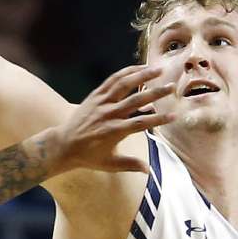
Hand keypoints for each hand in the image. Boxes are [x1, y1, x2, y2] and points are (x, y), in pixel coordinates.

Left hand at [45, 65, 174, 173]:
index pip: (141, 124)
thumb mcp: (110, 164)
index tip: (174, 116)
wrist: (63, 144)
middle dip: (155, 92)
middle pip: (136, 100)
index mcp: (114, 131)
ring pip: (124, 84)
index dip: (158, 119)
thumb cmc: (88, 156)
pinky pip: (112, 80)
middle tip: (171, 86)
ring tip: (158, 69)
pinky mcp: (95, 95)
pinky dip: (126, 72)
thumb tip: (148, 170)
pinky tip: (139, 68)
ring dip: (142, 75)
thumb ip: (130, 165)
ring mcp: (101, 102)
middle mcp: (109, 114)